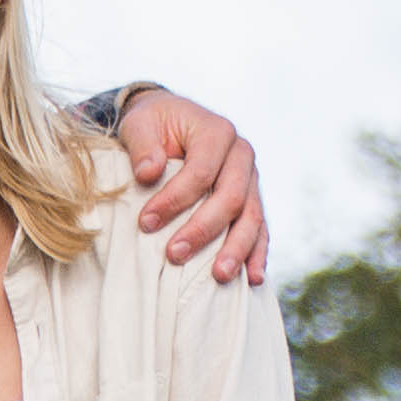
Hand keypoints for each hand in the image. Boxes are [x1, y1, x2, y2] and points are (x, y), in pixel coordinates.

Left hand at [113, 88, 270, 288]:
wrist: (169, 122)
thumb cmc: (152, 124)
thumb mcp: (139, 123)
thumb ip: (142, 144)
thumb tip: (148, 173)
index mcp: (218, 132)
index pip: (202, 171)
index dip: (175, 199)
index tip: (145, 223)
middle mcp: (241, 154)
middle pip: (232, 197)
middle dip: (203, 229)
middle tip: (174, 255)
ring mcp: (251, 179)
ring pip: (252, 217)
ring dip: (237, 249)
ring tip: (219, 276)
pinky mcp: (251, 200)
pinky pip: (260, 228)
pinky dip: (257, 254)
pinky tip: (252, 279)